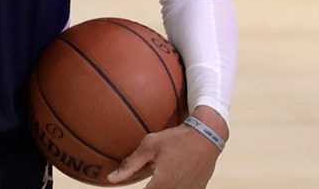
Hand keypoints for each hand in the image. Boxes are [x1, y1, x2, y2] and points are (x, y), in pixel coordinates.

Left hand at [106, 108, 225, 188]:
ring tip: (158, 177)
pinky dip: (173, 186)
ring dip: (160, 187)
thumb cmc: (176, 138)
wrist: (207, 136)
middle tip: (149, 174)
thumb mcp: (150, 145)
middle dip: (149, 188)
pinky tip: (169, 177)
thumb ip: (130, 164)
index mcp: (162, 185)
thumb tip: (110, 179)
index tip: (126, 184)